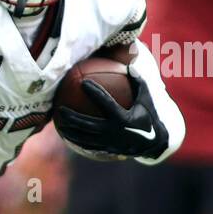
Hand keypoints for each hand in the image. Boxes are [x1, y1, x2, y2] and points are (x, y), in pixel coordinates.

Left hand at [53, 66, 167, 157]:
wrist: (154, 142)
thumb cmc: (148, 115)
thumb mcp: (146, 98)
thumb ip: (137, 82)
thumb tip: (128, 64)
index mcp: (124, 118)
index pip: (106, 103)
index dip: (94, 93)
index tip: (83, 83)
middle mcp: (114, 132)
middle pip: (88, 125)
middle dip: (72, 118)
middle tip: (60, 108)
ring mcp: (109, 142)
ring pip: (85, 138)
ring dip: (70, 131)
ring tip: (58, 123)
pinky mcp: (107, 149)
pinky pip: (88, 146)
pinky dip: (76, 140)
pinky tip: (65, 134)